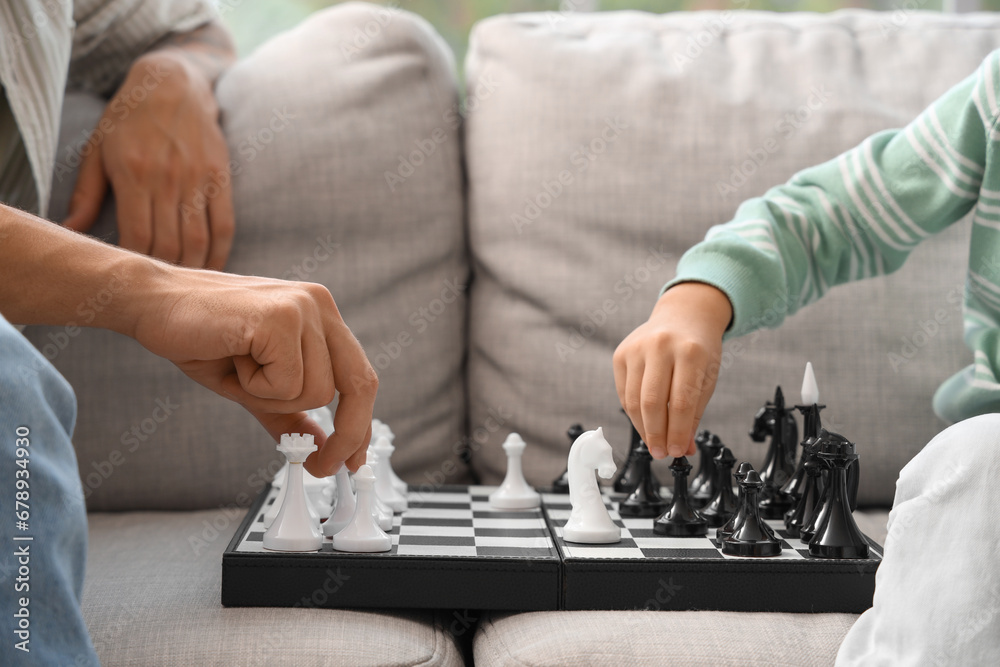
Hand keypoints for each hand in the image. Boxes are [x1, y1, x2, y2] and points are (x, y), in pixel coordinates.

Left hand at [64, 52, 234, 269]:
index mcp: (133, 174)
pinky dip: (220, 252)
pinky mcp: (221, 178)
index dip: (136, 264)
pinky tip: (213, 268)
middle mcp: (168, 179)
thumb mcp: (96, 149)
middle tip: (159, 289)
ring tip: (184, 285)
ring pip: (198, 240)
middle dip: (165, 274)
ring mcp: (198, 179)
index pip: (138, 236)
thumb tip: (69, 230)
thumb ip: (85, 194)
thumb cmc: (129, 118)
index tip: (133, 278)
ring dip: (192, 269)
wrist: (173, 83)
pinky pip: (224, 224)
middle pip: (169, 244)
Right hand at [128, 265, 377, 476]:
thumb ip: (290, 413)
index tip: (351, 462)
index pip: (361, 375)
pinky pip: (286, 384)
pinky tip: (234, 359)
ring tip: (241, 369)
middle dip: (345, 434)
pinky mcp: (281, 317)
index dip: (360, 424)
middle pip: (359, 384)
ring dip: (272, 399)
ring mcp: (303, 308)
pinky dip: (255, 388)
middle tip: (319, 466)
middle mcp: (320, 305)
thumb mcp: (254, 386)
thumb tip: (321, 447)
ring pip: (316, 392)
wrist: (151, 303)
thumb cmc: (200, 338)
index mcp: (321, 315)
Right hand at [613, 282, 731, 459]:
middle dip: (657, 434)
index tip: (678, 451)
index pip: (681, 402)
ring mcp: (637, 348)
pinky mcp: (621, 353)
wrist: (683, 315)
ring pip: (633, 400)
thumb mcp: (707, 377)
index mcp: (690, 351)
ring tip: (654, 442)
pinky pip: (623, 392)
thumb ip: (694, 413)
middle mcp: (661, 346)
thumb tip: (684, 448)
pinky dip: (633, 413)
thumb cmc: (699, 349)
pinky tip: (645, 422)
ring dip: (643, 427)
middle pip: (652, 402)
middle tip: (662, 453)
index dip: (678, 432)